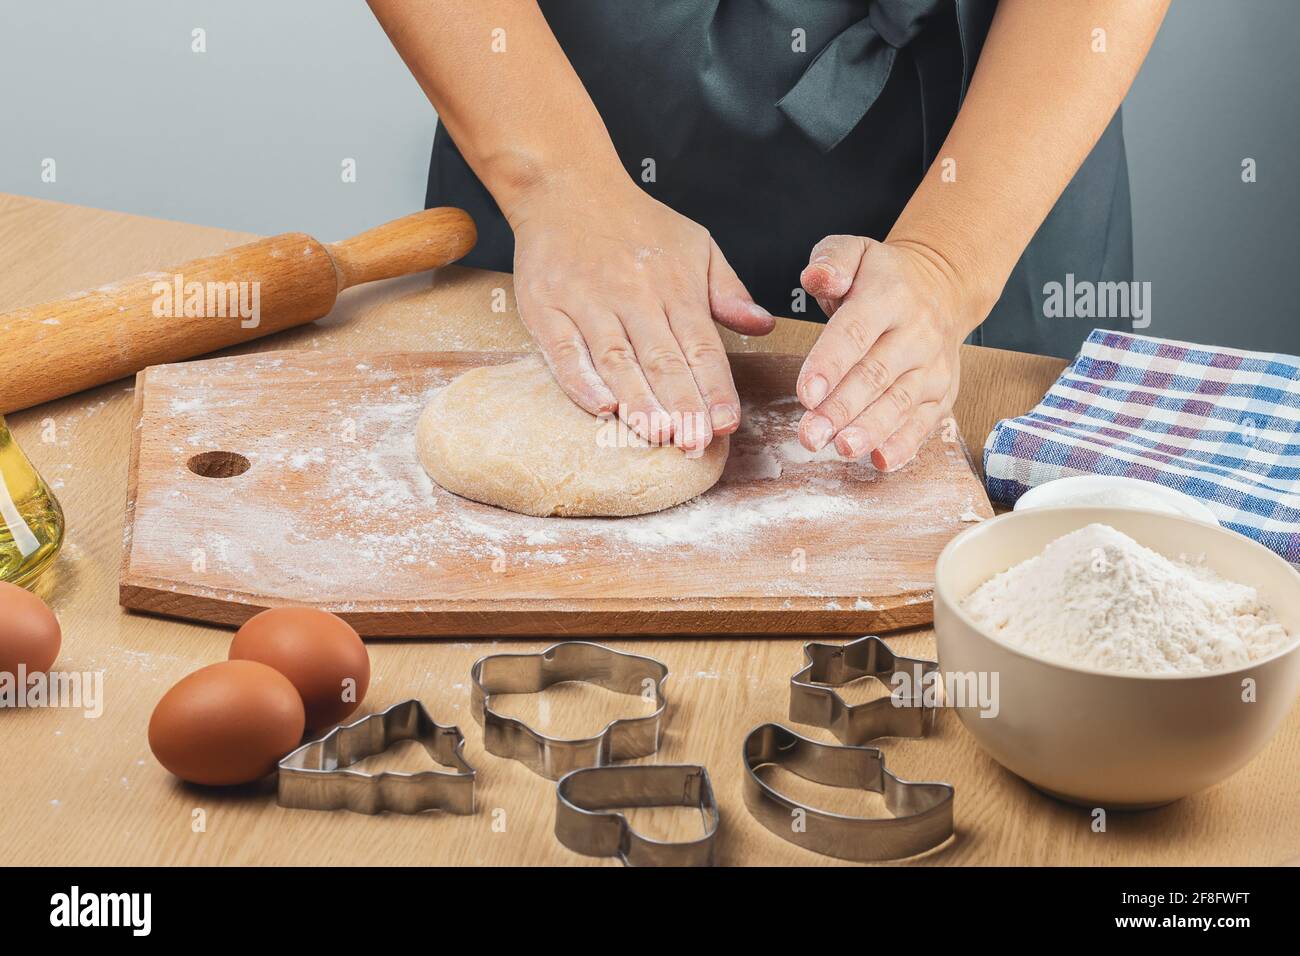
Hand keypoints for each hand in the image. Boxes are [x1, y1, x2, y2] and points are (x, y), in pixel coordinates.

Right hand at [507, 172, 774, 450]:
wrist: (566, 185)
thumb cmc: (636, 222)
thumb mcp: (695, 244)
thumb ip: (728, 291)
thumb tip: (764, 325)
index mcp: (675, 286)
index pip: (701, 346)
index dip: (714, 388)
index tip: (726, 424)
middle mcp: (634, 295)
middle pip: (662, 359)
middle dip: (681, 405)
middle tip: (694, 443)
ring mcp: (587, 301)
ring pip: (616, 359)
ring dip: (638, 400)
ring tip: (657, 434)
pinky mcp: (545, 306)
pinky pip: (563, 350)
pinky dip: (581, 380)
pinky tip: (601, 407)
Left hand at [796, 236, 972, 470]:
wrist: (942, 288)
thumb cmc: (883, 278)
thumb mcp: (855, 251)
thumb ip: (831, 259)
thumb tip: (819, 277)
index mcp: (890, 296)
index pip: (855, 333)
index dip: (830, 364)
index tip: (806, 394)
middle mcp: (917, 333)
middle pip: (875, 375)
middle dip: (841, 409)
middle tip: (810, 435)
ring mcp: (933, 366)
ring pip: (900, 402)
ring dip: (870, 430)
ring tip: (842, 449)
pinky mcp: (942, 393)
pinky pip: (924, 422)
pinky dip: (904, 445)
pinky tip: (880, 461)